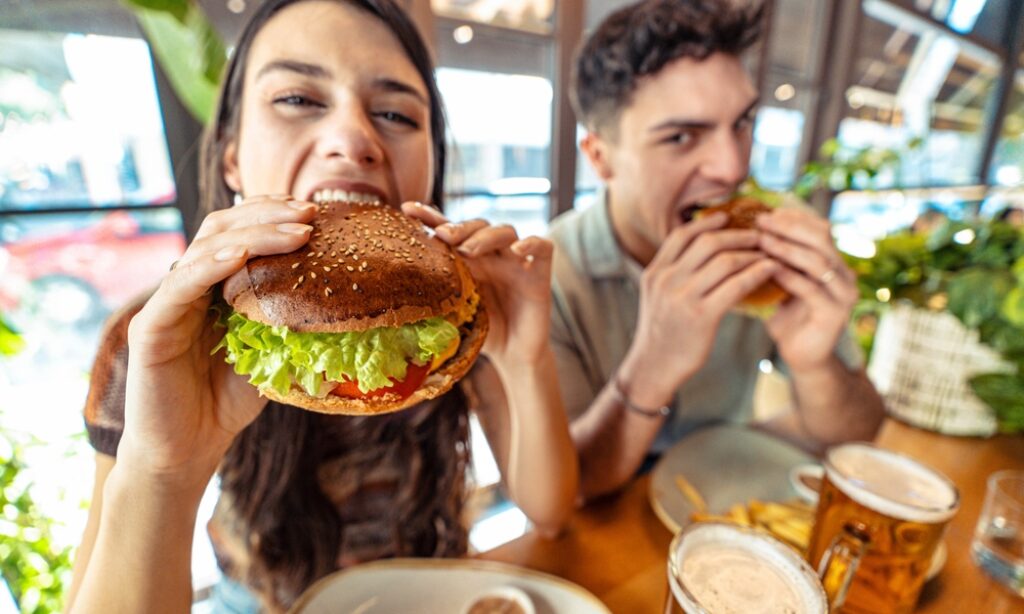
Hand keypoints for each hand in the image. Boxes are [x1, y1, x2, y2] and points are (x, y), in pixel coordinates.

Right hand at [120, 195, 315, 485]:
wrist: (188, 450)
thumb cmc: (228, 402)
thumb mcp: (271, 353)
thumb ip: (290, 322)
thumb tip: (347, 303)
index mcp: (214, 286)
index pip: (238, 231)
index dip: (271, 214)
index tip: (311, 211)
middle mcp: (188, 285)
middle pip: (222, 228)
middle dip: (268, 214)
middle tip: (309, 212)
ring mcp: (167, 303)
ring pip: (206, 249)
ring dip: (253, 234)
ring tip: (296, 231)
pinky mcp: (151, 327)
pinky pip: (181, 286)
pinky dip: (211, 265)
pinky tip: (242, 255)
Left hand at [401, 202, 552, 365]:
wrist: (514, 355)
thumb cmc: (483, 333)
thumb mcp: (454, 315)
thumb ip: (435, 302)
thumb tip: (395, 304)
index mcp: (468, 261)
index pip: (449, 231)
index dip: (429, 217)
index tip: (407, 209)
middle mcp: (491, 256)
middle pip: (477, 225)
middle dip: (459, 227)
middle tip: (443, 236)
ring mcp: (516, 262)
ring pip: (505, 231)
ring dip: (486, 236)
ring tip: (469, 249)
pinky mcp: (539, 273)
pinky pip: (543, 247)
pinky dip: (532, 243)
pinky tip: (518, 249)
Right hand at [618, 212, 778, 407]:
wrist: (653, 368)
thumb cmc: (661, 333)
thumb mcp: (656, 298)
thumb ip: (672, 275)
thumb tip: (697, 254)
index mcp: (655, 273)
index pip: (681, 235)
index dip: (706, 223)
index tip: (727, 217)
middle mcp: (666, 280)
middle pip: (707, 243)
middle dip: (736, 235)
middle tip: (757, 235)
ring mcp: (682, 298)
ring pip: (724, 261)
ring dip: (751, 253)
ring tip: (767, 252)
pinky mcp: (702, 316)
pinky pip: (736, 286)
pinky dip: (756, 274)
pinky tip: (770, 270)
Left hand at [756, 208, 858, 371]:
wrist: (802, 357)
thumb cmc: (787, 317)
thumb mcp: (781, 282)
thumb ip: (776, 259)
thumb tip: (750, 229)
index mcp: (835, 264)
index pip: (820, 229)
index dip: (794, 218)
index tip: (765, 213)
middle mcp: (845, 275)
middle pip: (822, 239)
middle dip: (790, 228)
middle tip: (761, 221)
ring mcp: (844, 295)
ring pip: (818, 262)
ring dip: (787, 249)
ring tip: (762, 240)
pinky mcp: (835, 314)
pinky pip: (811, 289)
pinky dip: (789, 276)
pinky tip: (768, 269)